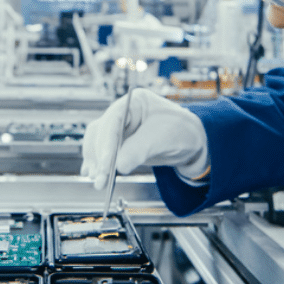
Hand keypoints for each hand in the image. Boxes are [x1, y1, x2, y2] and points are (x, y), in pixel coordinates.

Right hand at [81, 89, 208, 188]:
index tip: (106, 163)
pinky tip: (94, 175)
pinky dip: (98, 165)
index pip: (113, 120)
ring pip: (97, 143)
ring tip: (98, 181)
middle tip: (101, 177)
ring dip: (96, 162)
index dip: (106, 141)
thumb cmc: (181, 130)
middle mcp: (123, 114)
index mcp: (134, 102)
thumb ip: (141, 149)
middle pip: (101, 132)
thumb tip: (119, 165)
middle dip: (100, 156)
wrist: (189, 142)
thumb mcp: (164, 137)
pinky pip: (102, 154)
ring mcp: (119, 129)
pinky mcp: (118, 145)